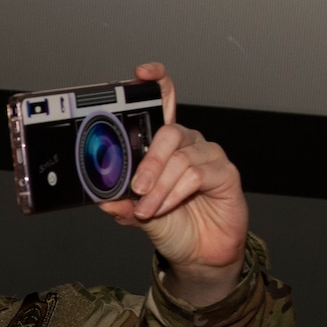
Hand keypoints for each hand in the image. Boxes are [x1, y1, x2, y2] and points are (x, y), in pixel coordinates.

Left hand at [98, 62, 248, 306]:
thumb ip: (119, 202)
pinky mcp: (225, 173)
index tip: (141, 74)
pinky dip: (174, 193)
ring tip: (147, 209)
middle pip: (169, 133)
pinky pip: (197, 174)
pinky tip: (166, 206)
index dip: (156, 83)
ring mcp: (208, 156)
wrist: (197, 252)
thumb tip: (101, 196)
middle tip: (136, 188)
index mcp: (164, 145)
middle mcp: (187, 144)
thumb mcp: (135, 213)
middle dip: (148, 163)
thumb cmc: (170, 223)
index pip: (164, 103)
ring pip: (180, 159)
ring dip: (158, 188)